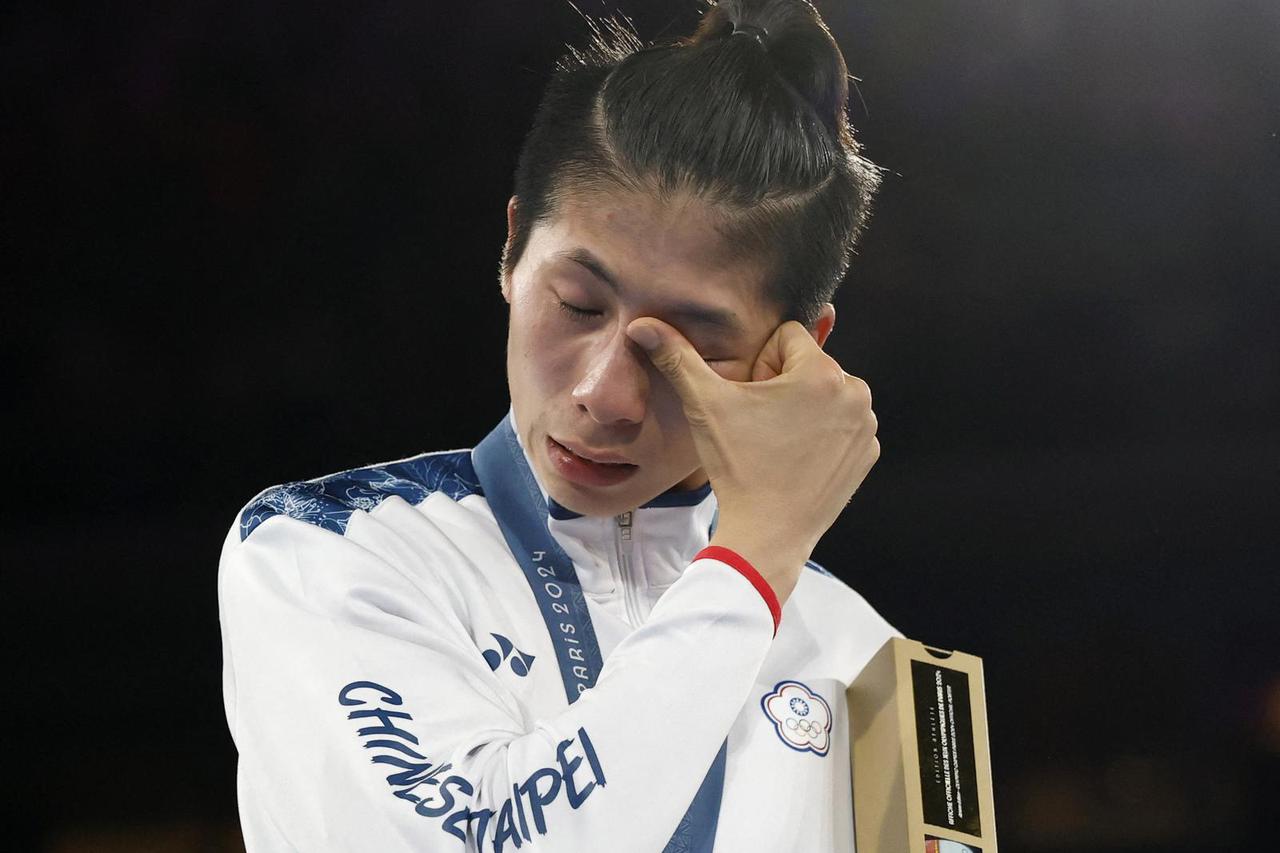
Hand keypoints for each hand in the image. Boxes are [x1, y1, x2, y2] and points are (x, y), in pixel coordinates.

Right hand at [626, 317, 879, 605]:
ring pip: (825, 395)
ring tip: (776, 443)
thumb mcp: (705, 405)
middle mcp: (855, 393)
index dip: (759, 366)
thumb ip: (678, 358)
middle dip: (782, 386)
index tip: (749, 401)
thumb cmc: (738, 467)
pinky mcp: (866, 454)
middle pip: (807, 366)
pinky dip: (821, 436)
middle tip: (759, 425)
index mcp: (822, 372)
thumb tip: (642, 325)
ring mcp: (866, 427)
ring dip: (803, 409)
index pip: (786, 338)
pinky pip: (841, 426)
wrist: (767, 535)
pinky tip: (796, 458)